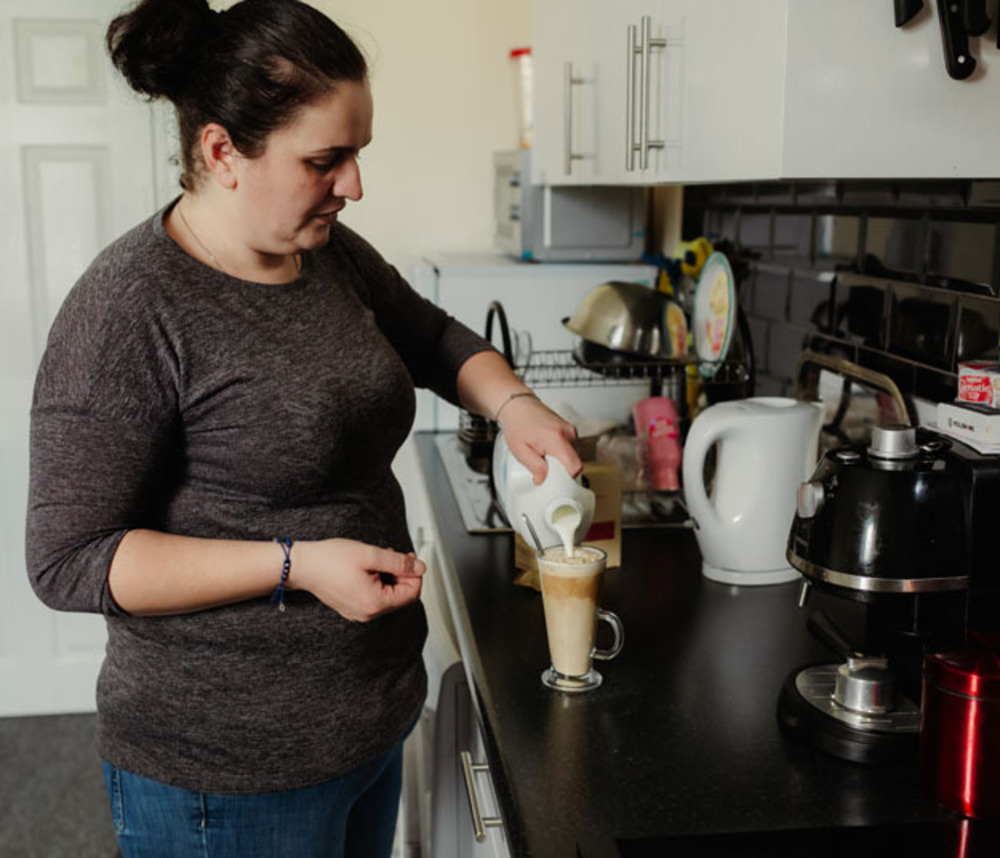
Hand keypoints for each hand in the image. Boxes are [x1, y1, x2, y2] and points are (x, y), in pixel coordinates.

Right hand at [291, 539, 425, 621]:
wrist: (303, 566)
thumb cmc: (330, 560)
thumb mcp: (370, 555)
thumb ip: (398, 563)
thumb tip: (420, 568)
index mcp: (375, 603)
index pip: (412, 593)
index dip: (414, 574)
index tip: (408, 559)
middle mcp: (368, 613)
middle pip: (401, 596)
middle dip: (401, 574)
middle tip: (391, 554)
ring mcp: (359, 613)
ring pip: (388, 596)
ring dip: (389, 576)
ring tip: (376, 559)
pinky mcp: (352, 608)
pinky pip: (375, 597)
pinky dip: (377, 582)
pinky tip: (368, 568)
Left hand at [497, 394, 581, 483]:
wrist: (517, 405)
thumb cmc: (517, 423)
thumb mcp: (520, 451)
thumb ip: (534, 467)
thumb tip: (541, 480)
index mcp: (557, 439)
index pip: (575, 466)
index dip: (567, 477)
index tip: (556, 479)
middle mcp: (568, 433)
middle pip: (575, 461)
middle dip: (562, 468)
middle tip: (545, 464)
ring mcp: (570, 429)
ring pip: (574, 455)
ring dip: (561, 459)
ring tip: (544, 453)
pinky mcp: (570, 429)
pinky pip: (571, 447)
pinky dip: (561, 451)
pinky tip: (548, 447)